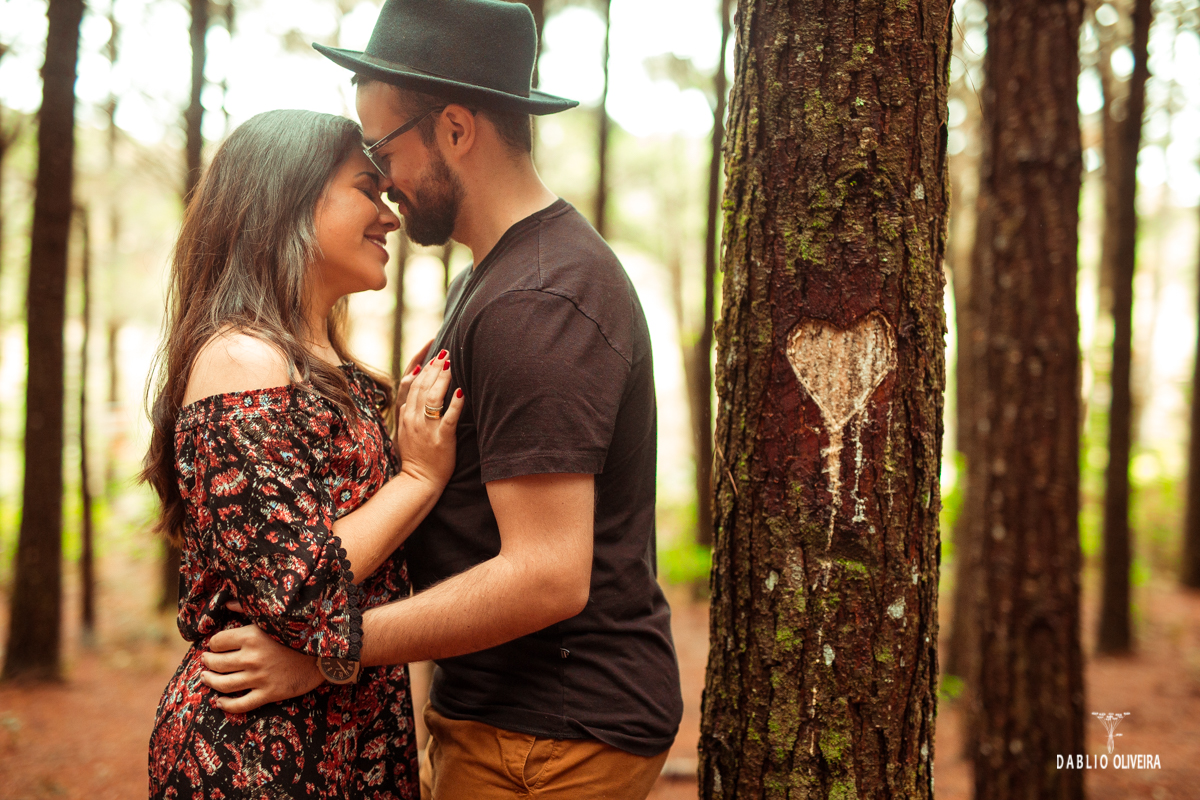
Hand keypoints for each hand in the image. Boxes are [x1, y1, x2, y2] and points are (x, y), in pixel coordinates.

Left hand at [199, 612, 322, 712]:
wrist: (326, 651)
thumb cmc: (299, 630)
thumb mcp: (273, 616)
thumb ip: (246, 609)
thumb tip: (225, 603)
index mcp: (250, 636)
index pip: (218, 642)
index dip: (214, 643)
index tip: (215, 644)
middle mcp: (251, 658)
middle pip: (217, 663)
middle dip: (207, 662)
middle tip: (206, 661)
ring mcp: (260, 678)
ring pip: (224, 684)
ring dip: (210, 681)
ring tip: (206, 678)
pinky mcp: (269, 693)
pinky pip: (241, 704)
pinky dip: (226, 705)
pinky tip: (220, 702)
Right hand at [396, 350, 464, 487]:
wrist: (418, 481)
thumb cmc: (416, 455)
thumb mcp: (405, 430)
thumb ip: (408, 412)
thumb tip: (412, 393)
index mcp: (405, 414)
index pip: (411, 383)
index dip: (422, 365)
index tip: (432, 352)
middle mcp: (413, 418)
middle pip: (422, 385)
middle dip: (434, 366)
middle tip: (445, 351)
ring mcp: (426, 429)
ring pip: (432, 397)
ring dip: (442, 378)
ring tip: (451, 364)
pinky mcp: (441, 439)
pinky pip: (448, 418)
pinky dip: (455, 404)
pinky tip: (461, 392)